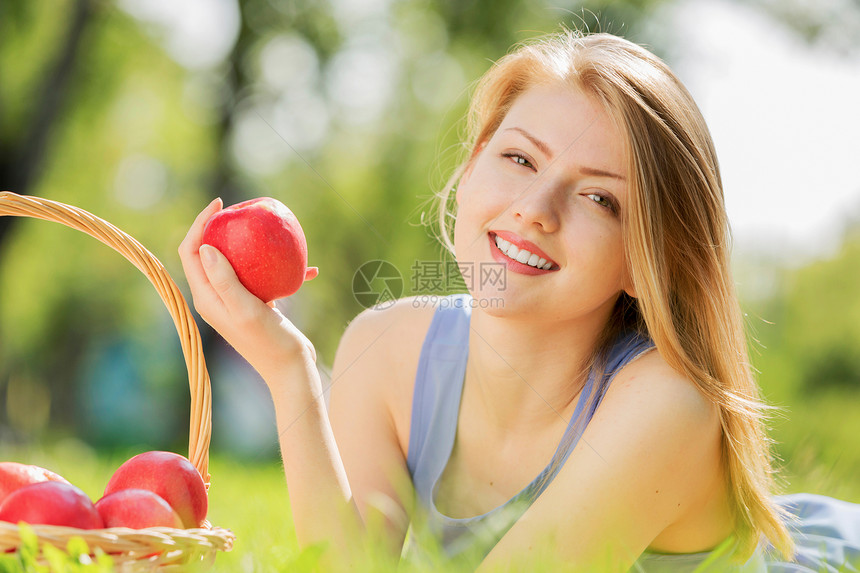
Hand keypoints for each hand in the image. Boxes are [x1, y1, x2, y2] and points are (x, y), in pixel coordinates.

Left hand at [178, 199, 316, 382]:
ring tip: (272, 232)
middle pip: (211, 252)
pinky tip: (309, 270)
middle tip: (243, 211)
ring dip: (255, 247)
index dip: (199, 224)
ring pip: (240, 262)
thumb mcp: (246, 309)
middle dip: (222, 228)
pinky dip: (283, 271)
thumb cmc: (268, 342)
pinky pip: (266, 278)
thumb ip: (224, 280)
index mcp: (207, 297)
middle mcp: (217, 297)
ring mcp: (237, 300)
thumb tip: (205, 246)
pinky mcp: (258, 304)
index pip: (191, 252)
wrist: (290, 370)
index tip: (220, 204)